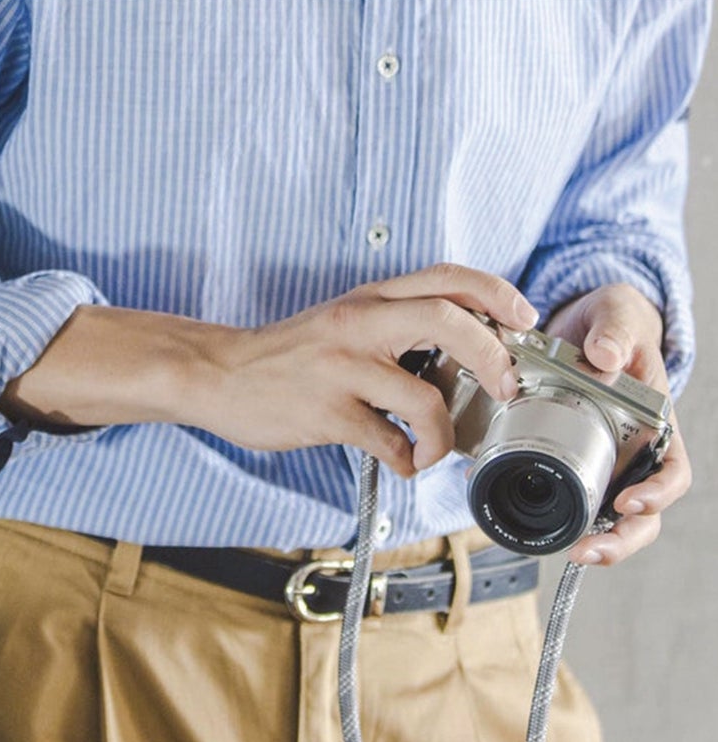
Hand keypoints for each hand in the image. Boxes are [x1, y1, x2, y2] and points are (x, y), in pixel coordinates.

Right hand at [0, 264, 538, 475]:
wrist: (217, 375)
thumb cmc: (283, 357)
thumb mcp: (340, 322)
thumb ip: (391, 327)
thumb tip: (455, 354)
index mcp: (368, 298)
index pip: (447, 278)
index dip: (497, 295)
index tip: (523, 321)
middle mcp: (359, 325)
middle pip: (449, 321)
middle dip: (492, 357)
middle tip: (503, 387)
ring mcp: (341, 369)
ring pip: (423, 396)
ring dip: (443, 433)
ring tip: (435, 449)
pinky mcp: (325, 413)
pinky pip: (386, 440)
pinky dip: (405, 459)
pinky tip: (400, 463)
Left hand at [543, 283, 688, 566]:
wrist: (578, 329)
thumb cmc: (610, 324)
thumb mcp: (617, 313)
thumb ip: (616, 329)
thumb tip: (606, 356)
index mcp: (655, 426)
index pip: (672, 473)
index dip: (657, 494)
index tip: (629, 501)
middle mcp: (631, 455)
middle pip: (639, 515)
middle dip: (619, 541)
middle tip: (586, 550)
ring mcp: (599, 465)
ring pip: (600, 518)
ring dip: (586, 541)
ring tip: (563, 551)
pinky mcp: (563, 465)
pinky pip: (555, 497)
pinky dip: (538, 512)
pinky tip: (510, 514)